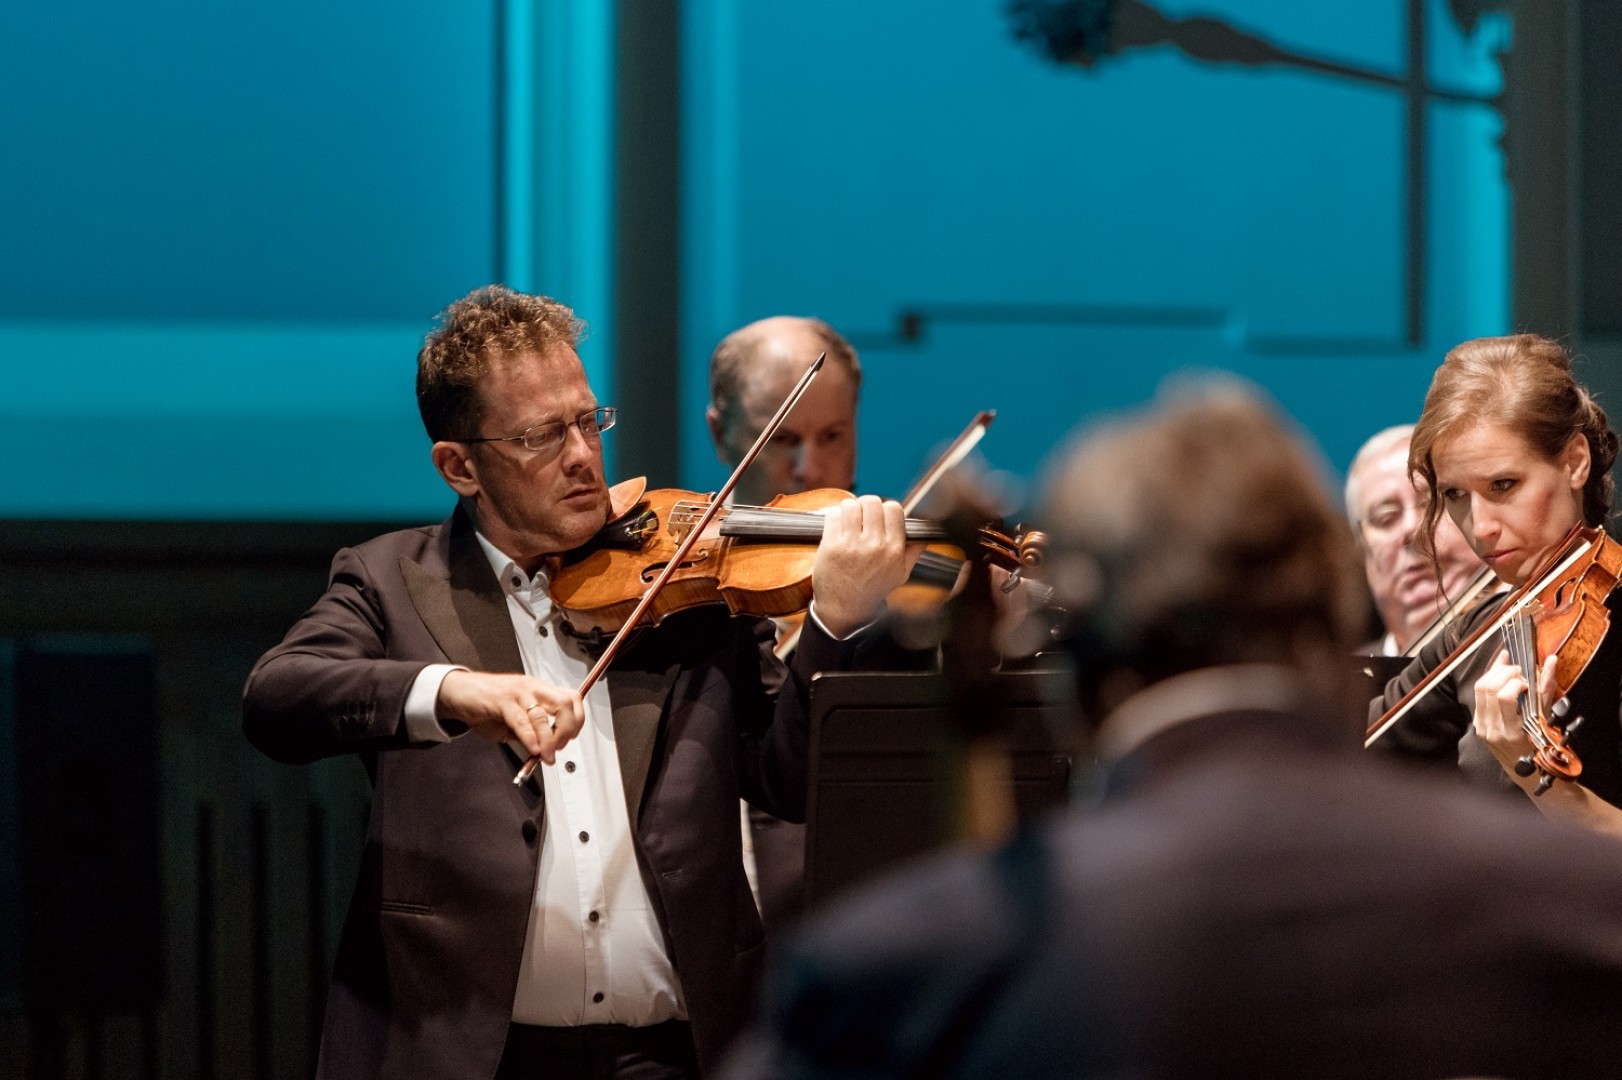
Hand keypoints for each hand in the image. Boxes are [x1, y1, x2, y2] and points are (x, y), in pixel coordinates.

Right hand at [435, 670, 583, 764]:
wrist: (457, 692)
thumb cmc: (487, 705)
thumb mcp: (516, 719)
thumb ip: (533, 731)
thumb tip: (548, 750)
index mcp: (539, 690)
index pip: (572, 699)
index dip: (577, 721)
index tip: (569, 739)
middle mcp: (532, 688)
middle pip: (565, 705)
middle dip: (568, 730)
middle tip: (558, 748)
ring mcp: (517, 692)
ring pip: (542, 715)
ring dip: (548, 740)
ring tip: (546, 756)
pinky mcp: (500, 700)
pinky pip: (520, 720)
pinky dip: (530, 738)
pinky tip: (533, 749)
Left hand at [810, 495, 923, 637]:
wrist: (844, 608)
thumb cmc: (872, 589)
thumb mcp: (900, 574)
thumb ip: (913, 552)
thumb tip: (925, 536)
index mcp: (893, 550)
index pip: (894, 508)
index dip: (886, 509)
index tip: (880, 516)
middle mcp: (874, 545)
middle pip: (872, 502)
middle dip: (867, 506)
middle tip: (863, 516)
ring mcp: (851, 545)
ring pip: (851, 505)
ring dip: (849, 509)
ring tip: (849, 520)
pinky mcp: (830, 546)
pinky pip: (832, 515)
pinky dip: (834, 517)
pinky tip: (837, 527)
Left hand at [1471, 649, 1556, 777]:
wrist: (1523, 770)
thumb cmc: (1539, 746)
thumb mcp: (1546, 720)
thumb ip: (1546, 689)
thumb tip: (1551, 661)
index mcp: (1511, 731)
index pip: (1504, 698)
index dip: (1515, 682)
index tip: (1527, 681)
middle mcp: (1492, 729)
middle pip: (1488, 688)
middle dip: (1504, 672)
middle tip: (1519, 670)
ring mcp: (1481, 726)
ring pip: (1480, 688)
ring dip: (1495, 673)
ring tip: (1510, 669)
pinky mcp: (1477, 722)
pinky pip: (1478, 695)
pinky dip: (1489, 680)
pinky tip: (1500, 674)